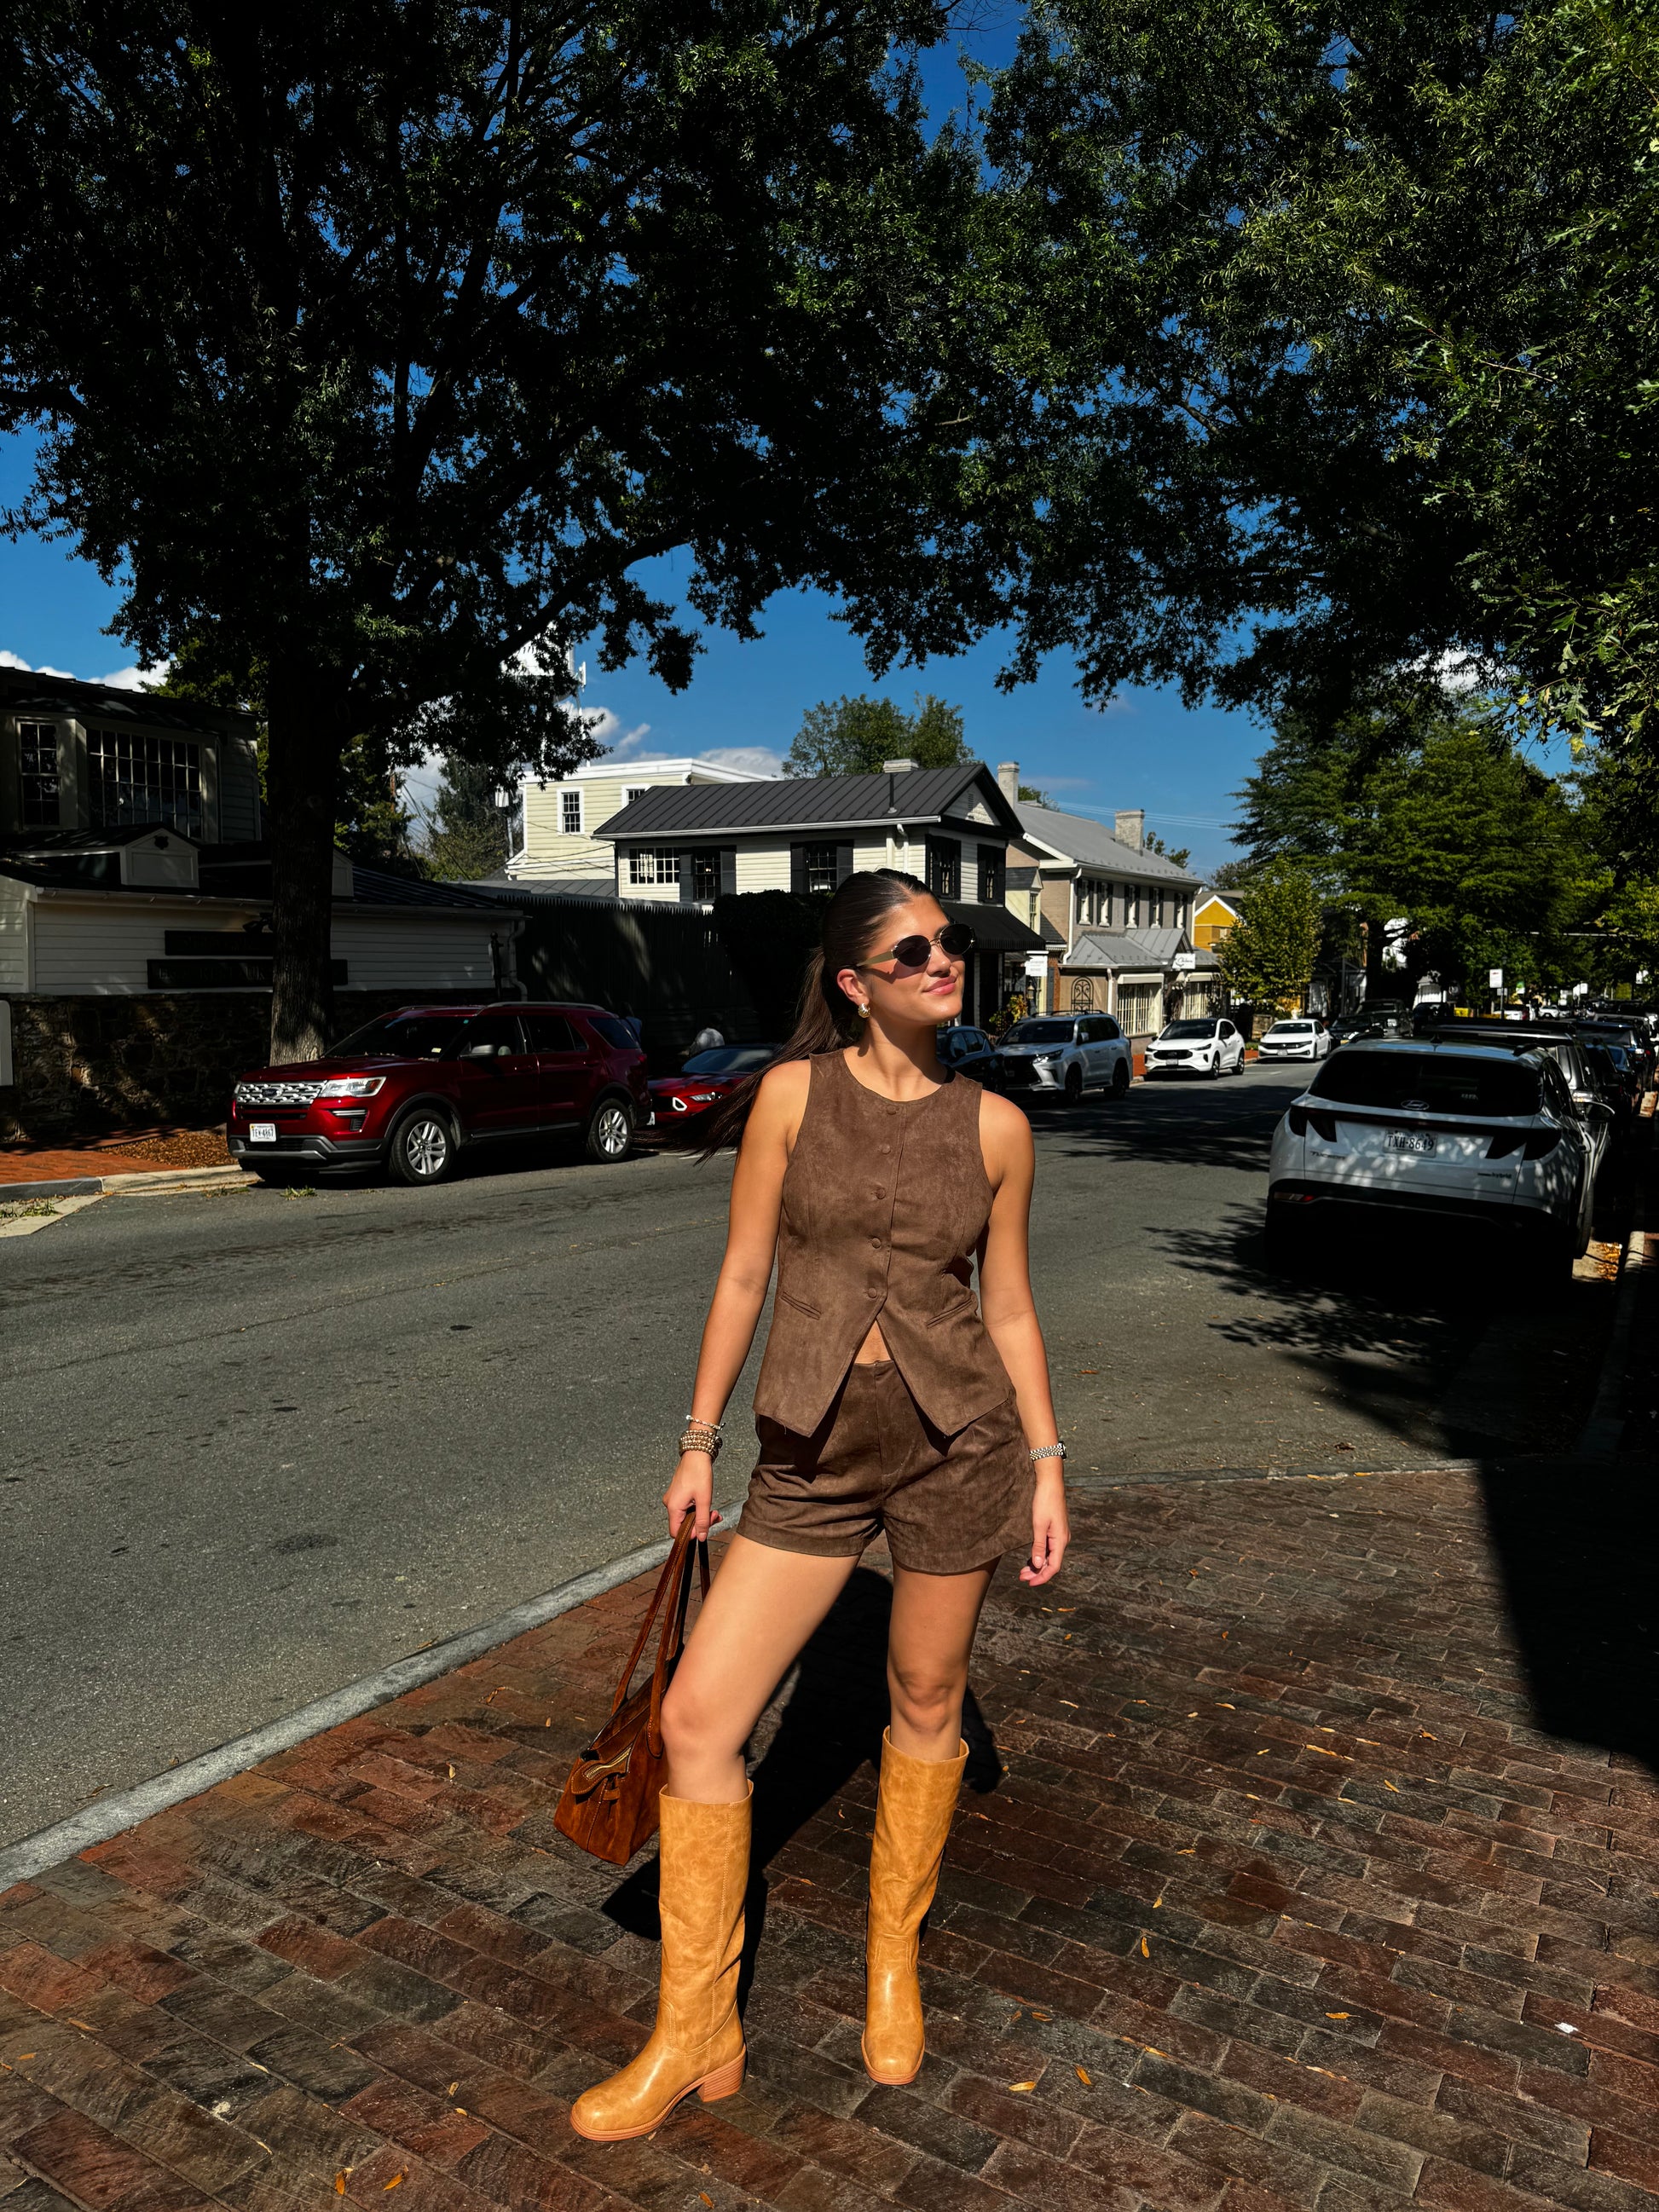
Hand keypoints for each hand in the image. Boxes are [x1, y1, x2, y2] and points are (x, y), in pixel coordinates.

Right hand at [664, 1450, 720, 1541]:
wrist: (696, 1454)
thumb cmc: (699, 1473)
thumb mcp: (704, 1499)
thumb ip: (703, 1521)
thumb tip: (701, 1537)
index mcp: (673, 1507)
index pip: (677, 1533)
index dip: (691, 1534)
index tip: (705, 1527)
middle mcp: (670, 1504)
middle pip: (683, 1525)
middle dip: (700, 1523)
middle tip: (714, 1516)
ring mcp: (673, 1499)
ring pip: (686, 1516)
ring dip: (701, 1516)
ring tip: (713, 1510)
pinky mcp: (677, 1494)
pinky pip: (686, 1508)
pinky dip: (697, 1509)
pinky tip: (707, 1505)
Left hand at [1020, 1467, 1068, 1586]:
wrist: (1051, 1483)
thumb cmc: (1045, 1502)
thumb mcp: (1038, 1525)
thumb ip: (1038, 1546)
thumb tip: (1038, 1565)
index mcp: (1060, 1541)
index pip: (1053, 1567)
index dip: (1042, 1577)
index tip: (1029, 1583)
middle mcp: (1062, 1540)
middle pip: (1051, 1563)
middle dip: (1037, 1573)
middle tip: (1021, 1577)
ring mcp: (1060, 1535)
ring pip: (1050, 1556)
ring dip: (1037, 1565)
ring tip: (1023, 1571)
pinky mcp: (1055, 1530)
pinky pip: (1049, 1548)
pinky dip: (1039, 1556)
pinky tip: (1031, 1559)